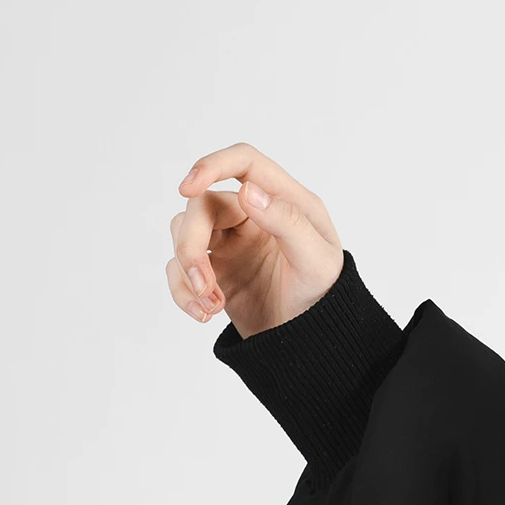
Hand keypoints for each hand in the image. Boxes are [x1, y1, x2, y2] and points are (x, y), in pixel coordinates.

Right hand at [166, 144, 345, 337]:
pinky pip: (179, 268)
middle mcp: (253, 215)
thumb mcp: (317, 260)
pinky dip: (183, 291)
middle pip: (201, 205)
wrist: (313, 342)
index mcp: (286, 201)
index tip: (187, 188)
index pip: (244, 162)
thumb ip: (287, 221)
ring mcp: (230, 242)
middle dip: (191, 243)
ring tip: (211, 306)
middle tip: (204, 281)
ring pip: (183, 233)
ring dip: (188, 271)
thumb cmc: (325, 297)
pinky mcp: (213, 270)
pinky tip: (204, 313)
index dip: (212, 165)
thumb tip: (249, 190)